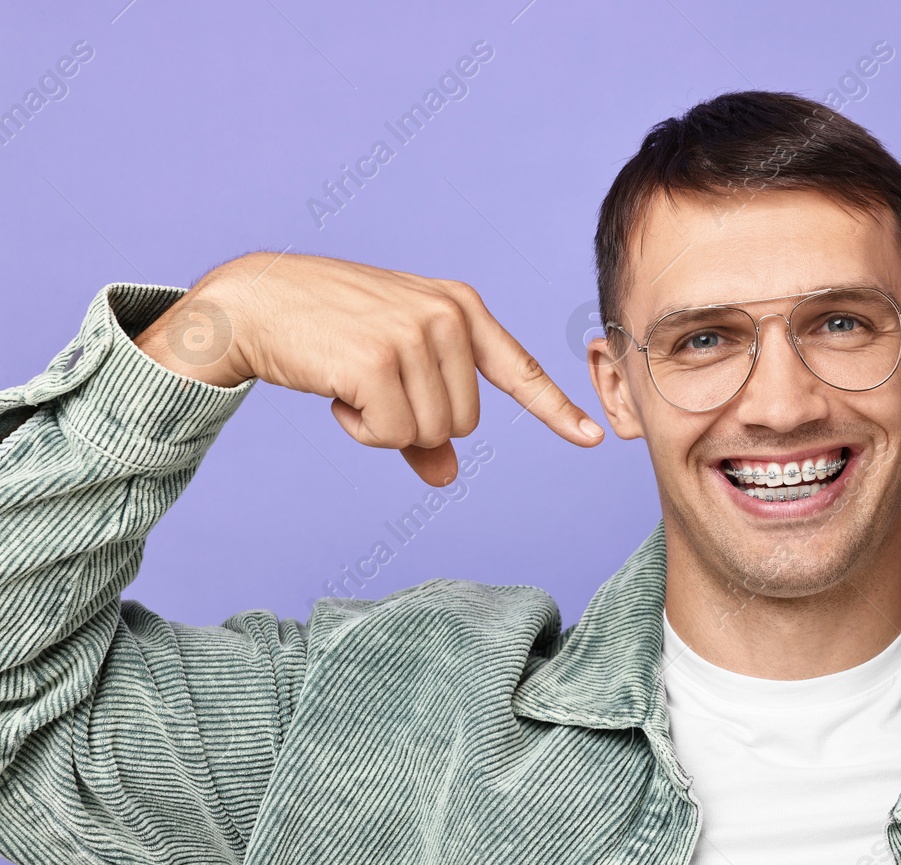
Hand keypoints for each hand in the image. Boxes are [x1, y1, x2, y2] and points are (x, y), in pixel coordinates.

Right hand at [135, 252, 603, 485]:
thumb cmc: (325, 332)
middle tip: (369, 382)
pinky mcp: (379, 361)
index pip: (519, 370)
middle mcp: (447, 316)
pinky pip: (392, 436)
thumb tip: (447, 475)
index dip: (556, 410)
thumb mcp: (389, 364)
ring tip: (349, 379)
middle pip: (463, 425)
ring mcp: (414, 335)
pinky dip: (360, 428)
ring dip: (383, 426)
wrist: (254, 301)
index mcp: (460, 308)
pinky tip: (334, 388)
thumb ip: (425, 419)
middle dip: (413, 422)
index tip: (594, 440)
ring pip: (429, 435)